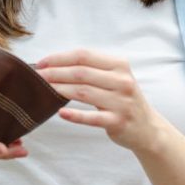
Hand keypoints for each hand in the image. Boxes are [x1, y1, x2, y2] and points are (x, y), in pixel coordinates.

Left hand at [37, 49, 166, 153]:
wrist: (147, 128)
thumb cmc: (122, 99)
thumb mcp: (114, 78)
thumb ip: (91, 69)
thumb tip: (54, 64)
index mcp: (119, 65)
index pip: (84, 56)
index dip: (59, 58)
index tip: (41, 62)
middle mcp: (122, 81)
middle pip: (81, 73)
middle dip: (55, 73)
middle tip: (37, 76)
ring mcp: (121, 102)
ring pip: (83, 92)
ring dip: (59, 90)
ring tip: (43, 89)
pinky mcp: (117, 121)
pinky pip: (92, 117)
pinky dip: (75, 115)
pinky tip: (60, 113)